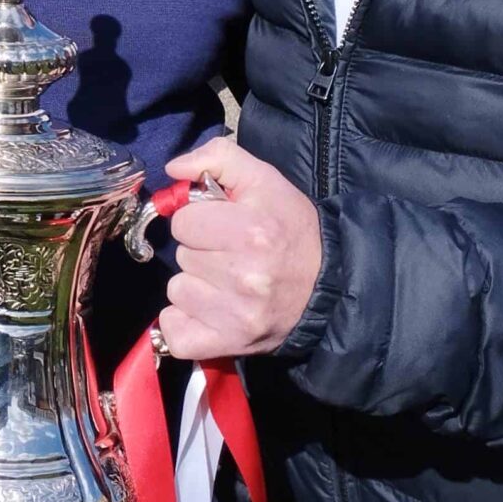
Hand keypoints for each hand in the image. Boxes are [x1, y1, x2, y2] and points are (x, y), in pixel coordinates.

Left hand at [153, 138, 322, 360]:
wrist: (329, 286)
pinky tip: (211, 310)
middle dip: (201, 251)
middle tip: (231, 254)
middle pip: (181, 256)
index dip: (200, 220)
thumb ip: (218, 157)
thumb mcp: (265, 180)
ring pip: (178, 292)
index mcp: (252, 231)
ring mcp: (237, 315)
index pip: (183, 222)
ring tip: (228, 282)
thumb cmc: (293, 229)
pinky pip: (176, 334)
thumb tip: (173, 169)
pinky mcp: (230, 343)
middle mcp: (244, 276)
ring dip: (196, 286)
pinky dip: (185, 323)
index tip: (223, 226)